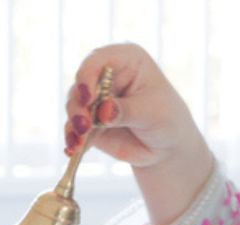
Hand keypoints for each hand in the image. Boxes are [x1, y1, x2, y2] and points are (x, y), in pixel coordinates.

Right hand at [65, 43, 214, 224]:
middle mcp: (106, 75)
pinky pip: (74, 128)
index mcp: (126, 60)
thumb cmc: (166, 119)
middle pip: (81, 84)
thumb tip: (103, 112)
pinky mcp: (89, 121)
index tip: (88, 98)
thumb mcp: (151, 113)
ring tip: (79, 142)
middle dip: (78, 106)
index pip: (99, 59)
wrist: (166, 146)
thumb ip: (126, 111)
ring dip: (74, 124)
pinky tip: (73, 150)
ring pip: (74, 106)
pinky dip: (73, 139)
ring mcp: (95, 99)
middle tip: (84, 126)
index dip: (88, 76)